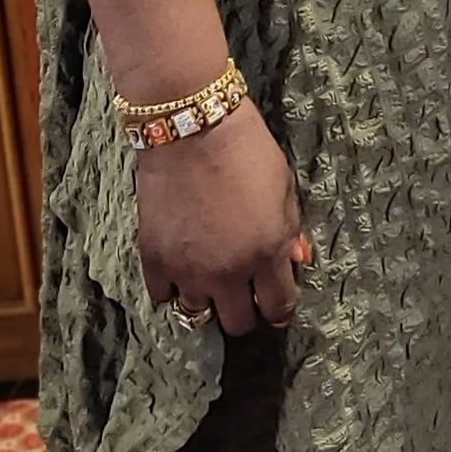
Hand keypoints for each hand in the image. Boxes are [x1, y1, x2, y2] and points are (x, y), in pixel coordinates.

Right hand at [135, 98, 309, 336]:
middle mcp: (229, 271)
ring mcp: (188, 269)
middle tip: (242, 293)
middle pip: (237, 323)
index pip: (278, 307)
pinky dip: (171, 288)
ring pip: (198, 313)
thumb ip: (289, 232)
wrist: (193, 129)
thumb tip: (295, 261)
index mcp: (267, 253)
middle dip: (245, 311)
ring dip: (206, 298)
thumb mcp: (284, 190)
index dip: (279, 310)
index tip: (274, 306)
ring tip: (208, 276)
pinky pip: (162, 296)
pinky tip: (179, 269)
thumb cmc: (247, 151)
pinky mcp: (155, 259)